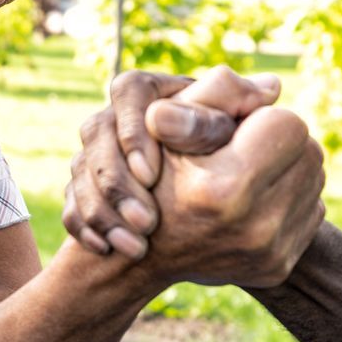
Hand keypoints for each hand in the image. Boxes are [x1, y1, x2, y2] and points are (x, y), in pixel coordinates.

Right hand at [63, 67, 278, 256]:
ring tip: (135, 246)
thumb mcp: (232, 125)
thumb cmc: (227, 149)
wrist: (204, 206)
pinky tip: (108, 251)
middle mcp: (116, 116)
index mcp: (149, 91)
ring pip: (79, 174)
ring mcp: (92, 155)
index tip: (150, 174)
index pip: (128, 90)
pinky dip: (88, 231)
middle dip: (118, 187)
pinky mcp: (82, 192)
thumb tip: (269, 91)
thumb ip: (246, 105)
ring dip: (104, 215)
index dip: (135, 133)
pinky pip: (72, 208)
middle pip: (95, 134)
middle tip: (146, 223)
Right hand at [137, 97, 325, 288]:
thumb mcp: (167, 123)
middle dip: (280, 143)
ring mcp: (270, 252)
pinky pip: (310, 212)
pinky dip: (288, 200)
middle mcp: (256, 227)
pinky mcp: (278, 267)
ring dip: (287, 169)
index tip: (234, 130)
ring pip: (314, 180)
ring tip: (245, 175)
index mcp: (228, 188)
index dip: (262, 118)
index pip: (289, 124)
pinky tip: (252, 203)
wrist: (141, 252)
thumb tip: (273, 87)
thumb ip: (217, 91)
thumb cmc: (149, 174)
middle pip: (309, 152)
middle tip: (242, 150)